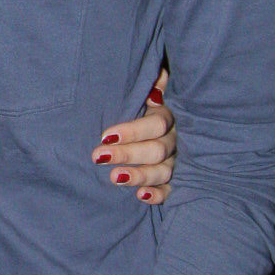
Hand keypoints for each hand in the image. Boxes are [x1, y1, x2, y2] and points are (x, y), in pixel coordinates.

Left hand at [93, 64, 175, 204]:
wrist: (145, 119)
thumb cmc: (139, 102)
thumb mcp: (145, 88)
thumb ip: (152, 82)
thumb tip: (157, 78)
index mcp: (168, 115)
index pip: (156, 125)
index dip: (132, 131)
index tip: (105, 136)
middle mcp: (174, 139)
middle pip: (157, 149)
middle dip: (128, 154)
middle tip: (99, 157)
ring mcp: (175, 160)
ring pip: (163, 171)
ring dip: (140, 175)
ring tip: (114, 177)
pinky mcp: (173, 179)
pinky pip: (170, 190)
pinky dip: (158, 194)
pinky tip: (141, 196)